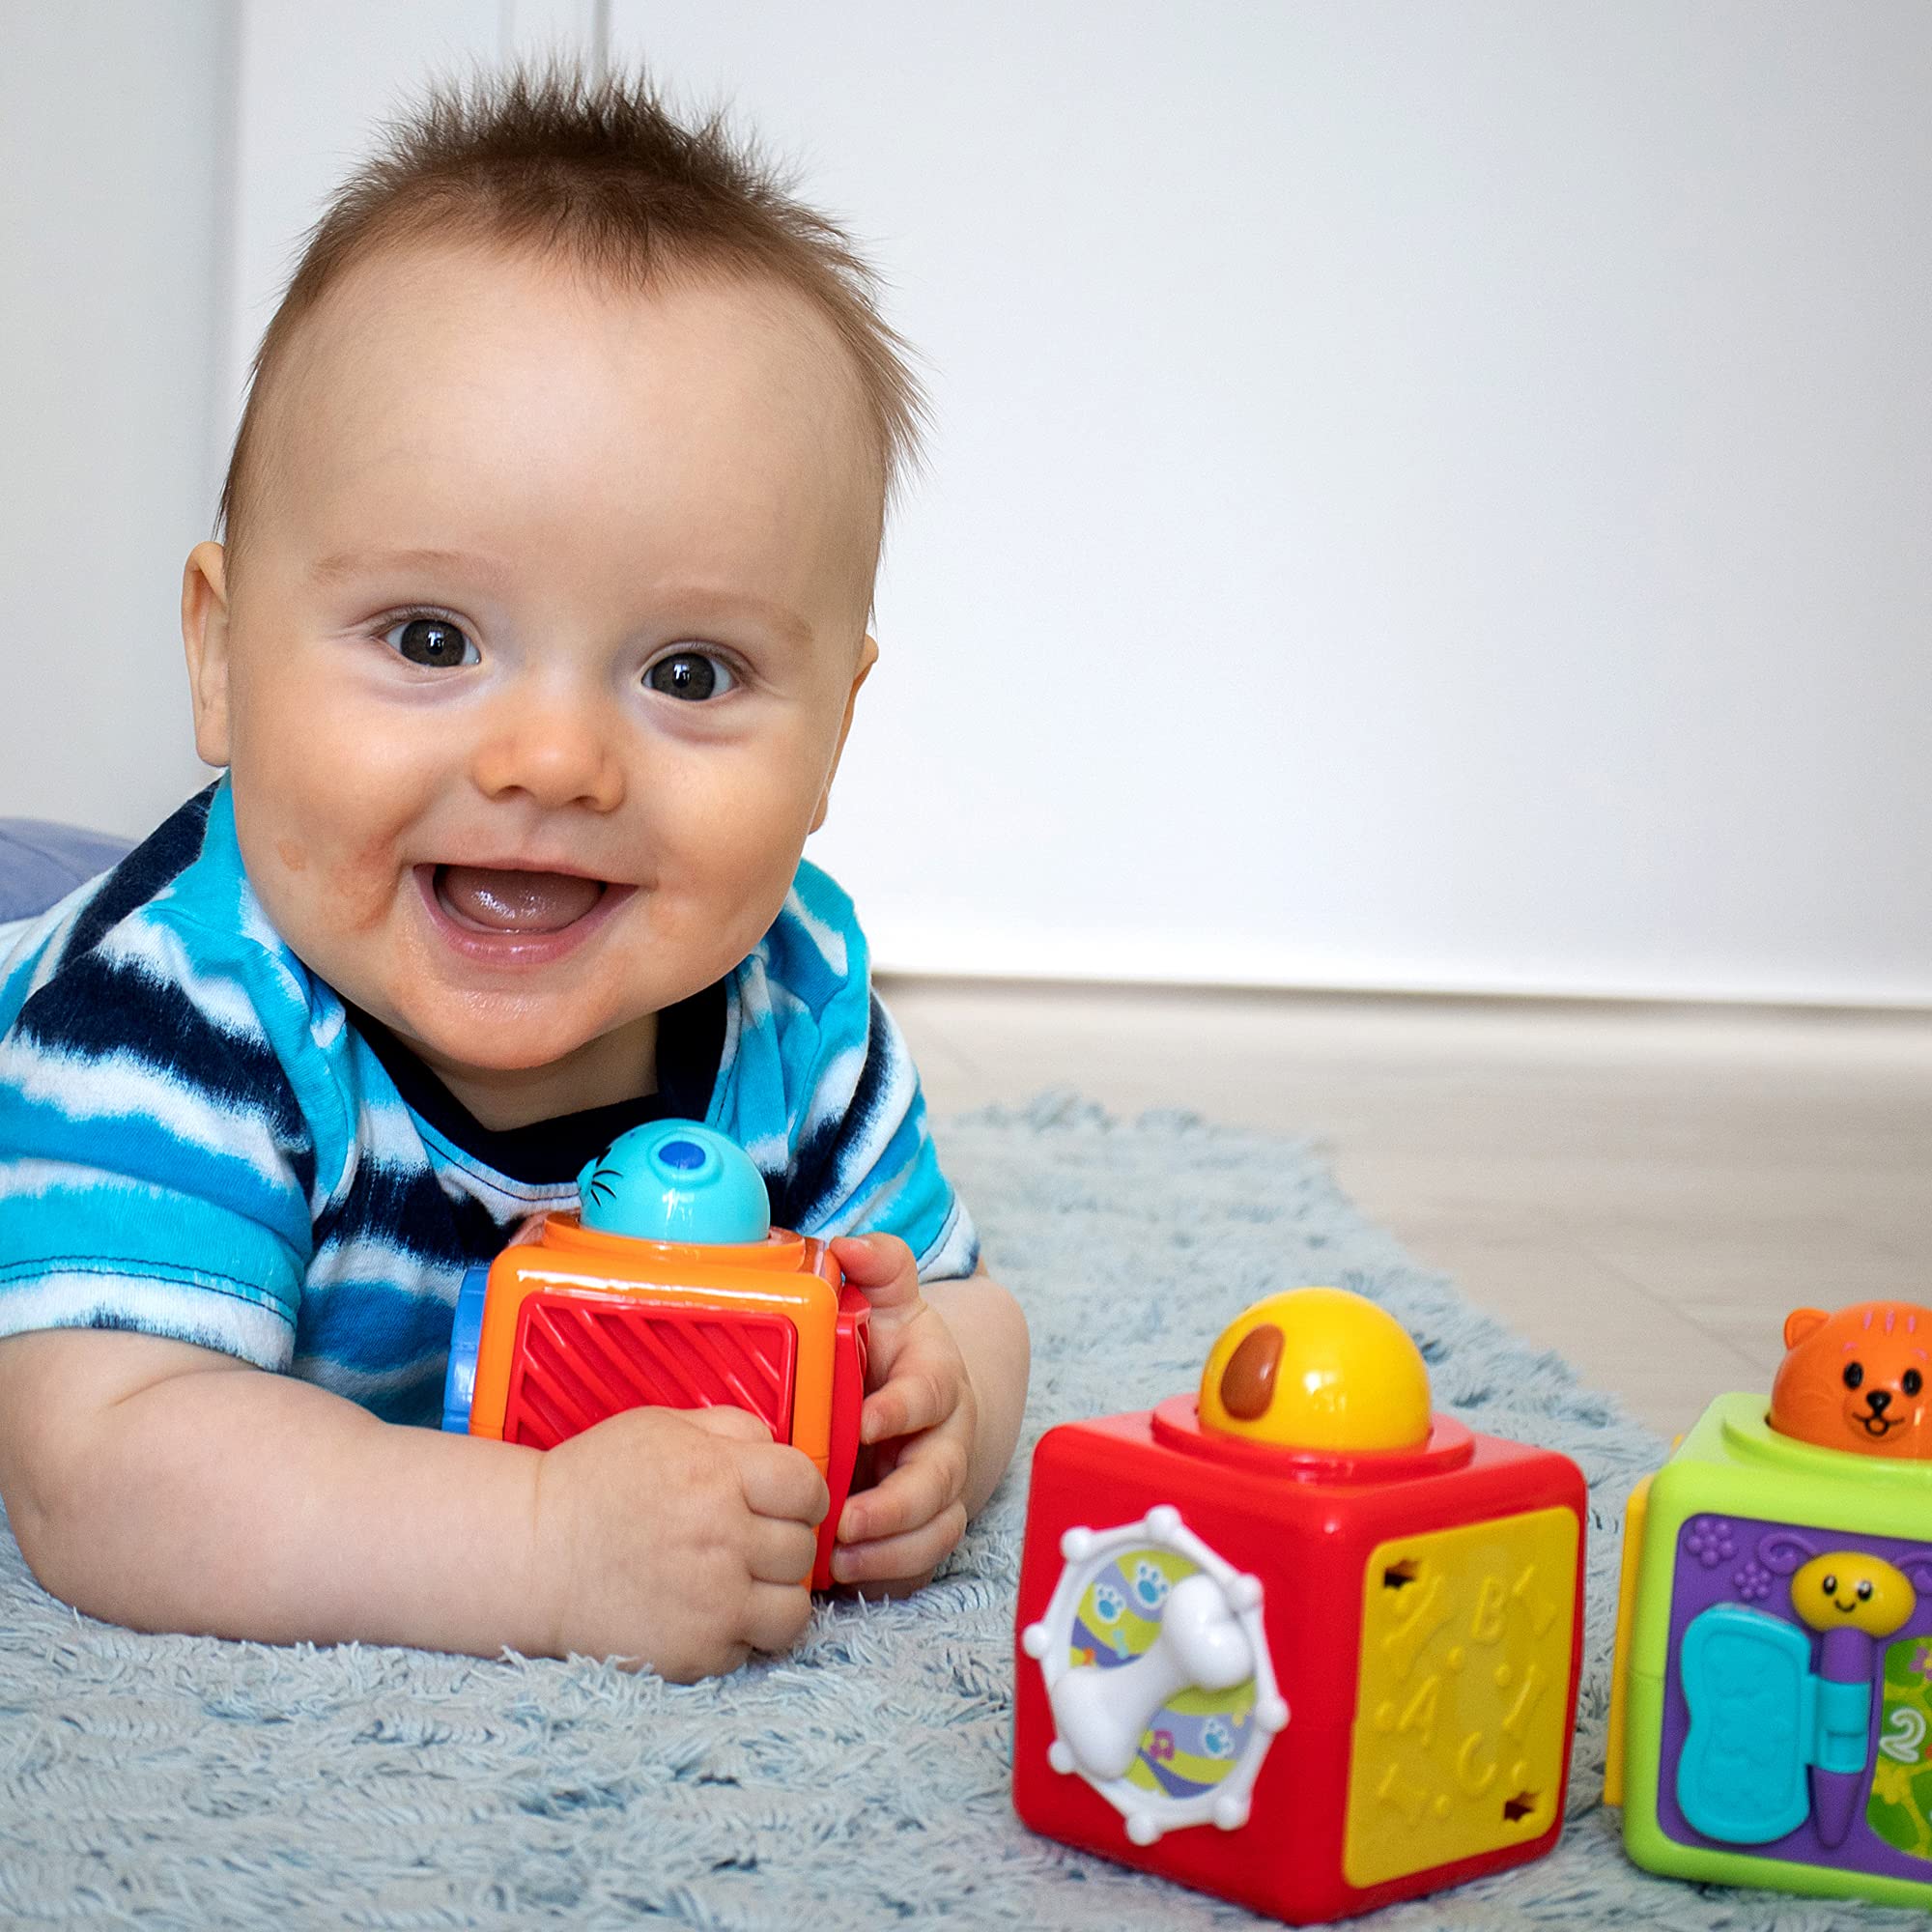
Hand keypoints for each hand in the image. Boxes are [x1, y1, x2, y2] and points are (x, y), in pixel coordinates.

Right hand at [533, 1403, 826, 1679]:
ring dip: (773, 1596)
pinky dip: (736, 1635)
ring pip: (793, 1609)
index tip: (785, 1502)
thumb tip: (781, 1450)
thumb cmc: (595, 1483)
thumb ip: (732, 1429)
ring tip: (739, 1584)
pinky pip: (751, 1649)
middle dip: (783, 1542)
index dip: (803, 1494)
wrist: (531, 1555)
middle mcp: (723, 1539)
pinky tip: (703, 1612)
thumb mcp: (663, 1426)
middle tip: (749, 1542)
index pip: (808, 1487)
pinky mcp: (695, 1654)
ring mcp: (712, 1603)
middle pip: (803, 1549)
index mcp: (718, 1476)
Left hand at [829, 1233, 977, 1594]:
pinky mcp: (925, 1526)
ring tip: (838, 1557)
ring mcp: (940, 1486)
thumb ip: (878, 1267)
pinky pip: (920, 1561)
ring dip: (891, 1548)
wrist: (918, 1396)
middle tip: (844, 1520)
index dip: (901, 1409)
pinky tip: (846, 1575)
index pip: (929, 1393)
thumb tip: (849, 1244)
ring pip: (936, 1528)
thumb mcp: (888, 1302)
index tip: (864, 1422)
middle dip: (896, 1505)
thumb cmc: (893, 1350)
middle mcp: (947, 1437)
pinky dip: (888, 1573)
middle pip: (939, 1478)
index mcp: (935, 1378)